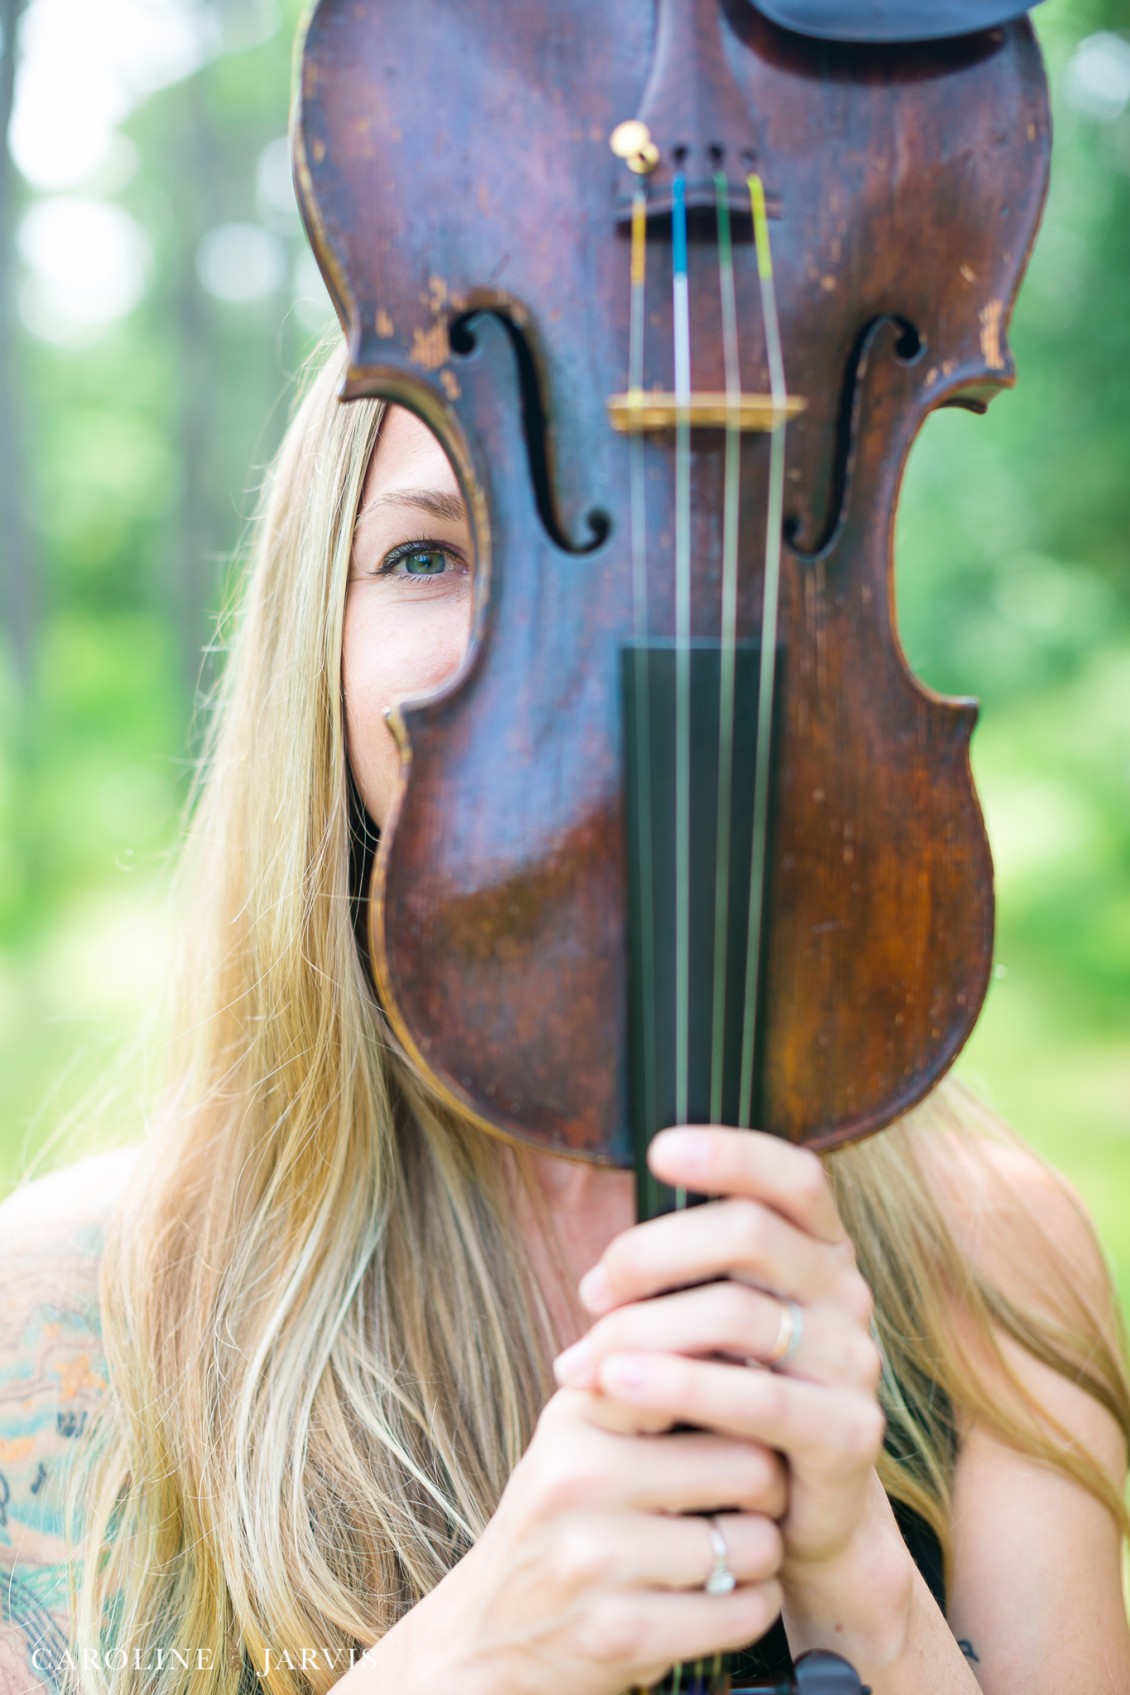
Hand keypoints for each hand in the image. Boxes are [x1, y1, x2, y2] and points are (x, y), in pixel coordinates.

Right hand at [422, 1381, 784, 1694]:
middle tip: (756, 1498)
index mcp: (578, 1414)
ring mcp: (596, 1559)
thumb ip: (646, 1376)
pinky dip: (754, 1607)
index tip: (753, 1410)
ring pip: (755, 1543)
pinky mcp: (621, 1635)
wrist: (488, 1638)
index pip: (696, 1372)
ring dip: (762, 1554)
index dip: (743, 1394)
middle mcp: (580, 1477)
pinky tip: (727, 1598)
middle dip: (771, 1488)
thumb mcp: (581, 1433)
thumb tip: (741, 1321)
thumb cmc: (563, 1518)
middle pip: (751, 1462)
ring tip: (735, 1550)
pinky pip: (743, 1612)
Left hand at [553, 1126, 885, 1585]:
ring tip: (582, 1361)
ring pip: (739, 1315)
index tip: (658, 1151)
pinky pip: (757, 1399)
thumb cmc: (731, 1403)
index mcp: (816, 1250)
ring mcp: (853, 1361)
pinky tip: (617, 1387)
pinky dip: (677, 1387)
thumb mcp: (707, 1331)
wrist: (793, 1517)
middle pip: (750, 1232)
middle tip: (591, 1292)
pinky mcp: (849, 1433)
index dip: (732, 1152)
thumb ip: (675, 1293)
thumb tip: (597, 1281)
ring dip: (644, 1330)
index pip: (793, 1175)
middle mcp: (845, 1292)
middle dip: (652, 1252)